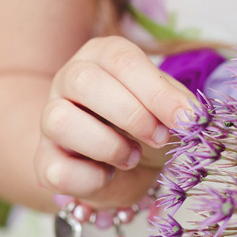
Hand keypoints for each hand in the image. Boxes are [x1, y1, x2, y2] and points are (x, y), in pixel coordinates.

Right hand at [35, 36, 194, 207]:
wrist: (127, 171)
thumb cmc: (148, 128)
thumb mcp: (169, 110)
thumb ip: (179, 107)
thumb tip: (192, 116)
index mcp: (103, 57)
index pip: (122, 59)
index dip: (156, 92)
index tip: (187, 120)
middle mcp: (69, 80)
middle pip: (84, 81)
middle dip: (132, 115)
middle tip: (161, 138)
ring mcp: (50, 120)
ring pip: (59, 121)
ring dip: (108, 146)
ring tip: (132, 157)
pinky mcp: (45, 161)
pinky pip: (58, 170)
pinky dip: (92, 179)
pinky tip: (109, 175)